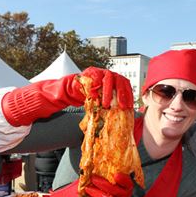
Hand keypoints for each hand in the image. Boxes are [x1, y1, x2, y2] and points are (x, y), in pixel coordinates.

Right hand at [1, 68, 132, 126]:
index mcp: (114, 82)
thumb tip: (122, 124)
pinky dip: (95, 87)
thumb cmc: (86, 102)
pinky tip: (93, 96)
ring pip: (108, 77)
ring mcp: (98, 72)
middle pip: (119, 79)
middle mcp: (107, 75)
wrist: (67, 93)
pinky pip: (94, 76)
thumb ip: (110, 110)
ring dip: (108, 92)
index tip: (127, 106)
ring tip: (105, 104)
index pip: (125, 85)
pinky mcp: (88, 72)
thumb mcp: (100, 107)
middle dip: (121, 93)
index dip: (128, 94)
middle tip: (120, 106)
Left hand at [85, 173, 140, 196]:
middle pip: (114, 190)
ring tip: (88, 189)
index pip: (128, 182)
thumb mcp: (118, 187)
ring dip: (96, 194)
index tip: (116, 175)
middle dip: (102, 184)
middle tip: (93, 179)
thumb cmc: (116, 196)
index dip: (123, 179)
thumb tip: (95, 171)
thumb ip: (110, 180)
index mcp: (128, 188)